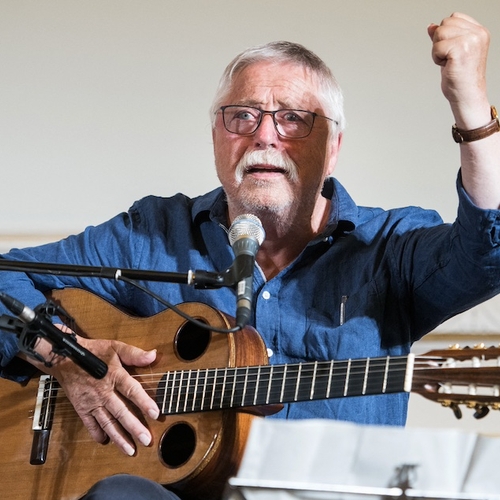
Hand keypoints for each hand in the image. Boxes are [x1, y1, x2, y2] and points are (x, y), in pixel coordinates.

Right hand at [36, 333, 159, 455]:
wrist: (65, 358)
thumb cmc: (94, 352)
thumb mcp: (115, 347)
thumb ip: (134, 353)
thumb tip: (153, 355)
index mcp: (114, 375)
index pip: (131, 390)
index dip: (144, 402)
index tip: (156, 414)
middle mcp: (103, 392)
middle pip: (120, 412)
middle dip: (134, 427)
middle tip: (146, 440)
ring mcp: (92, 402)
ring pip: (107, 422)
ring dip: (119, 437)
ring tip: (130, 450)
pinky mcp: (81, 408)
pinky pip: (90, 424)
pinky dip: (97, 433)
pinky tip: (106, 442)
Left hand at [428, 12, 489, 122]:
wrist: (467, 96)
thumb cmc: (461, 78)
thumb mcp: (452, 52)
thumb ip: (443, 37)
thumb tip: (430, 26)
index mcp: (479, 31)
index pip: (453, 18)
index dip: (446, 35)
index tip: (452, 52)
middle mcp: (477, 34)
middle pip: (444, 24)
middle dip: (440, 42)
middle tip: (450, 59)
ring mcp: (470, 40)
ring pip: (439, 33)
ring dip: (437, 50)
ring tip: (449, 62)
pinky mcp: (460, 49)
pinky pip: (436, 47)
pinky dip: (436, 58)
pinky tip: (447, 66)